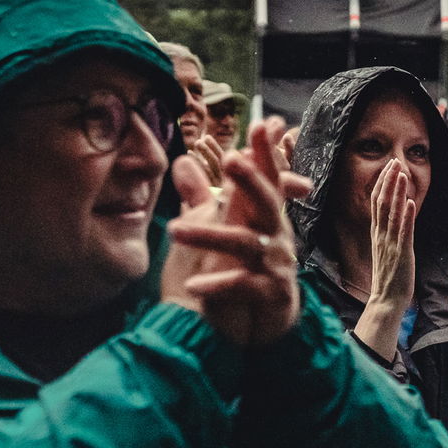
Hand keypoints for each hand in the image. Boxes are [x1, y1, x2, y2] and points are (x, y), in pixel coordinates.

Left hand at [164, 118, 307, 345]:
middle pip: (267, 202)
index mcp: (266, 217)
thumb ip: (203, 197)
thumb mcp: (227, 229)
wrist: (269, 325)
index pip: (267, 178)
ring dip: (209, 236)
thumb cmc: (248, 269)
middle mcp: (276, 236)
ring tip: (171, 230)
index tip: (262, 123)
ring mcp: (276, 265)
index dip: (266, 152)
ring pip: (245, 244)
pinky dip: (218, 285)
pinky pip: (243, 286)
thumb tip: (182, 161)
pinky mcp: (270, 294)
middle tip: (233, 158)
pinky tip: (193, 285)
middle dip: (252, 179)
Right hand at [367, 158, 417, 307]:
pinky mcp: (401, 253)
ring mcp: (390, 244)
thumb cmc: (389, 277)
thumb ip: (387, 231)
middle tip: (394, 161)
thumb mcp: (385, 249)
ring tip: (401, 174)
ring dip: (397, 192)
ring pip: (391, 212)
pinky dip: (406, 216)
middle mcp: (381, 235)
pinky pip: (403, 232)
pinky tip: (411, 202)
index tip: (389, 167)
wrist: (386, 301)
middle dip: (388, 180)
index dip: (383, 182)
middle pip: (381, 202)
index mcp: (377, 234)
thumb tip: (394, 214)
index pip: (378, 202)